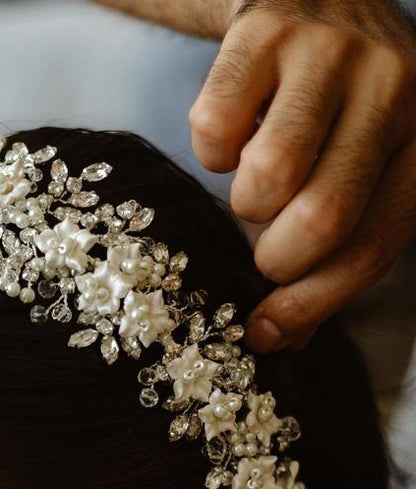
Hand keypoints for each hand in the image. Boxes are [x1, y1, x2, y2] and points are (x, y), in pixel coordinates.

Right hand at [189, 0, 415, 352]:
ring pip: (267, 177)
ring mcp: (331, 51)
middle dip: (277, 259)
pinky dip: (211, 152)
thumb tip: (276, 340)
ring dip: (245, 204)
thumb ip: (333, 258)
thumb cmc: (343, 112)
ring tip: (258, 184)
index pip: (373, 246)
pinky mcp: (265, 31)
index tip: (266, 334)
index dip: (311, 304)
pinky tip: (235, 133)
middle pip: (321, 219)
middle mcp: (394, 86)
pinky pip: (214, 131)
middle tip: (267, 250)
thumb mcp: (364, 176)